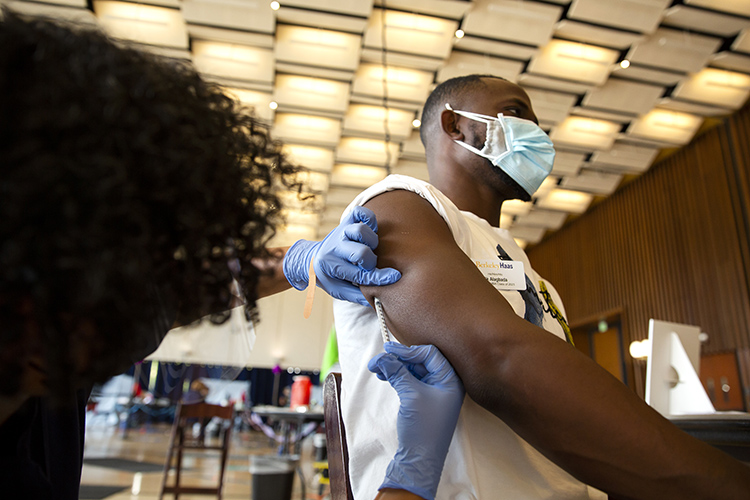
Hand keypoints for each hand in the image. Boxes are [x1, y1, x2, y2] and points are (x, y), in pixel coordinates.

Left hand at [283, 206, 400, 305]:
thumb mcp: (339, 291)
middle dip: (371, 261)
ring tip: (372, 247)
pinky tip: (372, 228)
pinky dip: (369, 218)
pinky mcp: (345, 221)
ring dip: (371, 240)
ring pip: (360, 231)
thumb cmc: (330, 277)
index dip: (380, 278)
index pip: (360, 275)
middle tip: (370, 264)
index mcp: (331, 266)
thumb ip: (359, 296)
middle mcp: (334, 247)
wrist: (312, 259)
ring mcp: (340, 232)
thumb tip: (380, 300)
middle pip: (361, 252)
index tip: (395, 277)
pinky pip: (360, 212)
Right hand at [368, 342, 464, 499]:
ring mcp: (435, 394)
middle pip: (421, 361)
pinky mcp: (424, 402)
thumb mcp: (411, 395)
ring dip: (395, 368)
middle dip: (399, 359)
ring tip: (377, 368)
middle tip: (380, 359)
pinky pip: (410, 382)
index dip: (409, 351)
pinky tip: (384, 376)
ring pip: (413, 372)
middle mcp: (445, 385)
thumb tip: (383, 356)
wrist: (420, 461)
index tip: (389, 350)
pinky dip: (397, 378)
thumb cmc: (423, 429)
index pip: (430, 354)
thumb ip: (398, 372)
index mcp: (451, 381)